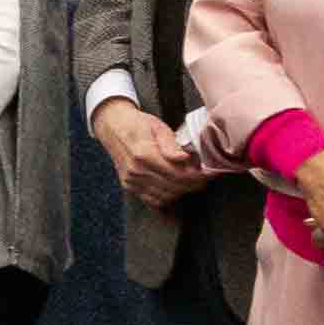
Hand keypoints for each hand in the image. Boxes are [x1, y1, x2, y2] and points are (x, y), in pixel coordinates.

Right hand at [92, 96, 208, 211]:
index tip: (211, 173)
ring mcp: (131, 181)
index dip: (198, 177)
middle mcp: (136, 171)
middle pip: (174, 187)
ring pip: (165, 196)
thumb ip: (170, 145)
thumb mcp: (157, 127)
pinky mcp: (129, 186)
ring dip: (183, 191)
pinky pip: (153, 200)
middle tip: (207, 177)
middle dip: (194, 185)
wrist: (112, 126)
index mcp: (144, 154)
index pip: (178, 174)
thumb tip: (184, 159)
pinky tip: (176, 188)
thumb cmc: (137, 124)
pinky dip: (168, 197)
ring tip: (194, 181)